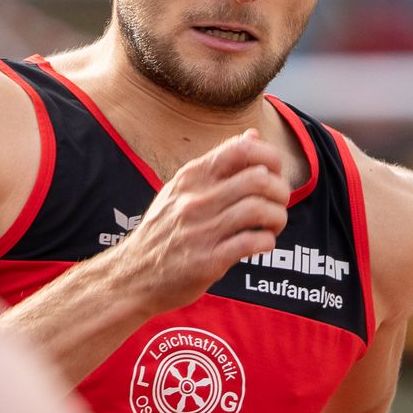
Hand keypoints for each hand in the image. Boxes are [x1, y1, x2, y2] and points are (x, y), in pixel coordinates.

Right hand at [104, 130, 290, 315]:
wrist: (132, 276)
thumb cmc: (163, 232)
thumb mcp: (181, 189)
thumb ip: (219, 165)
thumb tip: (252, 136)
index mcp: (191, 177)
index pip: (241, 149)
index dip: (270, 157)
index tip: (275, 174)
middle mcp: (195, 200)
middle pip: (258, 179)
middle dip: (280, 191)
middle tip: (278, 204)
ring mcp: (200, 230)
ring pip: (259, 210)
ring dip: (277, 218)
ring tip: (272, 226)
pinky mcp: (207, 261)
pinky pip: (251, 243)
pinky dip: (266, 242)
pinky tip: (262, 244)